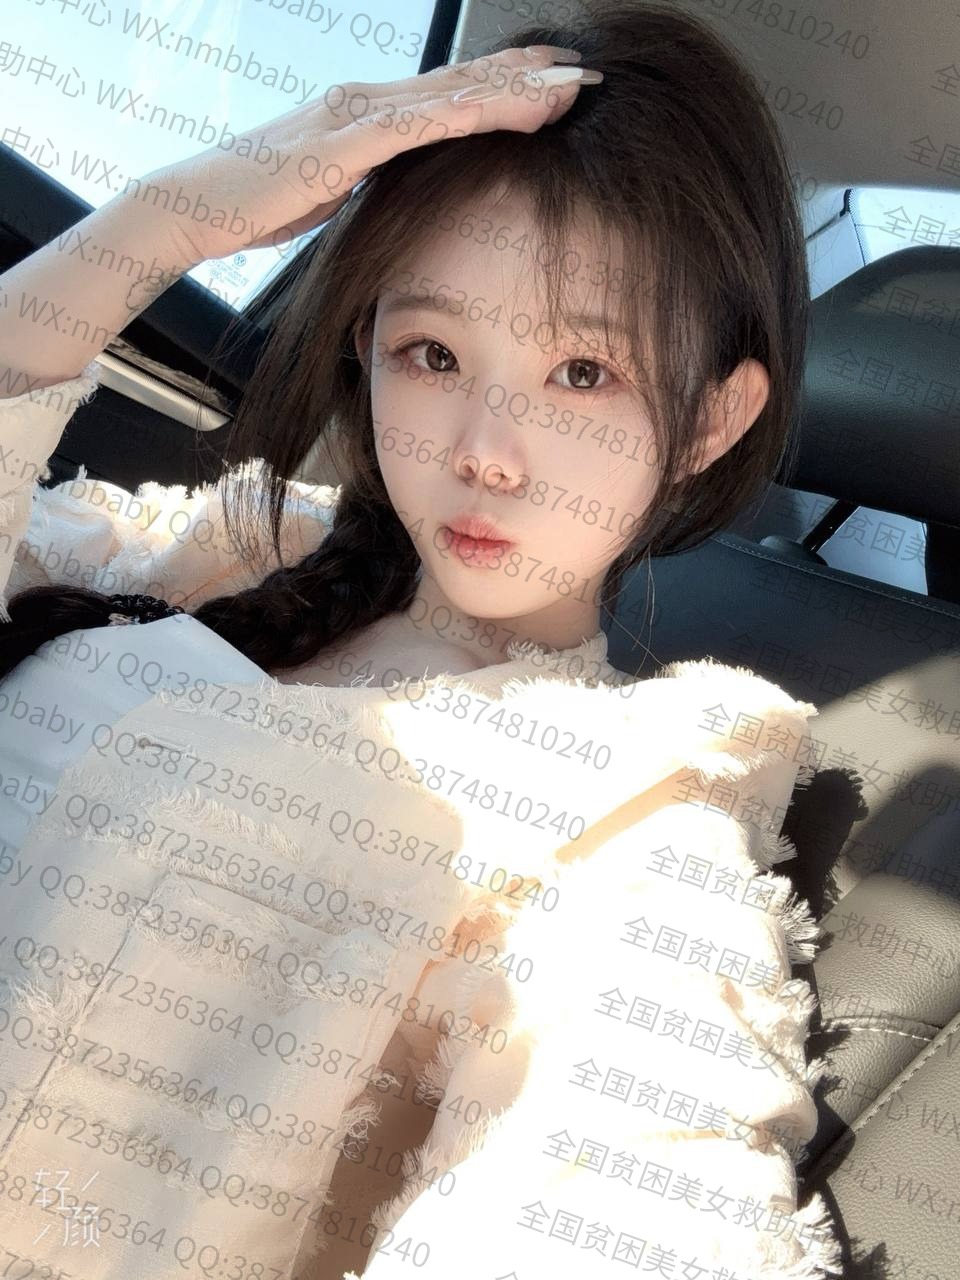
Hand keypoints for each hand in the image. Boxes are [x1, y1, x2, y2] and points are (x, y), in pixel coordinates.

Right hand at [133, 46, 594, 268]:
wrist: (199, 207)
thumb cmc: (260, 199)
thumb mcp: (332, 187)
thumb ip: (371, 175)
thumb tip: (403, 183)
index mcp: (369, 115)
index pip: (451, 94)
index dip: (507, 84)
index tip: (556, 81)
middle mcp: (367, 102)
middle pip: (461, 85)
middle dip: (526, 76)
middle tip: (583, 71)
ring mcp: (354, 117)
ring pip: (447, 98)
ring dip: (510, 91)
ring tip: (564, 86)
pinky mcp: (340, 145)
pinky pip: (411, 128)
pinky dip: (458, 117)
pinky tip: (497, 112)